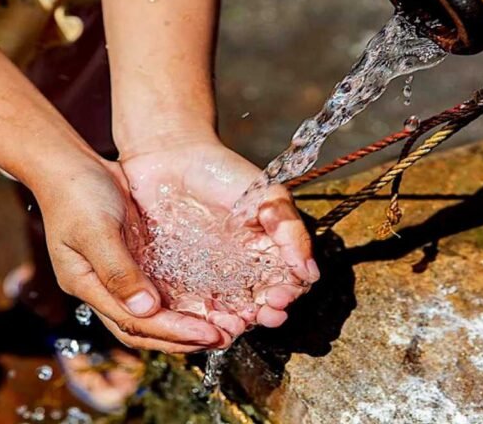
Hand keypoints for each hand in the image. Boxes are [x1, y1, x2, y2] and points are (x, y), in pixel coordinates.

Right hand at [31, 156, 229, 352]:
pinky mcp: (134, 259)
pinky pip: (159, 288)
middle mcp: (103, 287)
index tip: (206, 334)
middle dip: (182, 338)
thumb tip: (146, 309)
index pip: (132, 323)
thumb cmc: (76, 193)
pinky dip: (181, 300)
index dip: (171, 332)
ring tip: (220, 328)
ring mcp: (118, 275)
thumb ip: (118, 270)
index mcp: (86, 285)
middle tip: (222, 338)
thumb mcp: (96, 230)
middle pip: (143, 328)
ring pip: (152, 313)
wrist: (70, 164)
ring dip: (184, 324)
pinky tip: (207, 302)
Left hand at [120, 137, 319, 337]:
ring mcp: (211, 279)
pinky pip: (193, 308)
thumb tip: (310, 272)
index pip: (286, 286)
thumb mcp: (267, 195)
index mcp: (267, 255)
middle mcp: (242, 273)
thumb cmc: (224, 173)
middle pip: (259, 307)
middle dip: (265, 315)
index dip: (287, 296)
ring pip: (228, 313)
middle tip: (263, 314)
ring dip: (235, 323)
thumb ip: (291, 231)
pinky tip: (206, 318)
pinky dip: (201, 318)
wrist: (172, 158)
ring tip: (235, 323)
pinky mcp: (179, 282)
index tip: (281, 296)